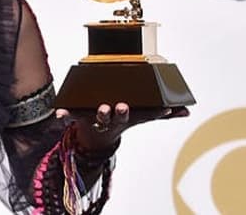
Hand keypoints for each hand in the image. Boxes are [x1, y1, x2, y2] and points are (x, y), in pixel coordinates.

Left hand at [57, 103, 188, 153]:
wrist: (95, 139)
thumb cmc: (119, 120)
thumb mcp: (140, 117)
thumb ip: (162, 114)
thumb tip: (186, 111)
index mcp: (126, 117)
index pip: (139, 116)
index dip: (149, 114)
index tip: (156, 109)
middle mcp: (111, 119)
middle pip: (117, 116)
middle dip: (120, 112)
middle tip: (123, 106)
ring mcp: (94, 119)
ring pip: (97, 117)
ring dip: (100, 113)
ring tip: (103, 107)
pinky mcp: (78, 117)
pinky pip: (70, 116)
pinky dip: (64, 115)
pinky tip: (59, 114)